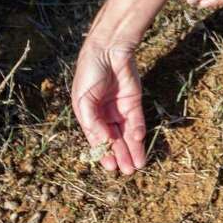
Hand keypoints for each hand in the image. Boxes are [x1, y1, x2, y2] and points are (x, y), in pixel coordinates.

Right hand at [70, 39, 146, 174]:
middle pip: (115, 139)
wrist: (107, 50)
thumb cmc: (89, 73)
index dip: (104, 154)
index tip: (109, 168)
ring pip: (128, 133)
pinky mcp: (134, 101)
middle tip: (128, 172)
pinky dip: (138, 131)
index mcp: (89, 115)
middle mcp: (105, 114)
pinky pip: (137, 119)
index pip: (98, 139)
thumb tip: (103, 143)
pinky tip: (139, 141)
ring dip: (133, 149)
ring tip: (137, 165)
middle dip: (121, 156)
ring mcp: (120, 108)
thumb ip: (92, 123)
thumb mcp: (83, 101)